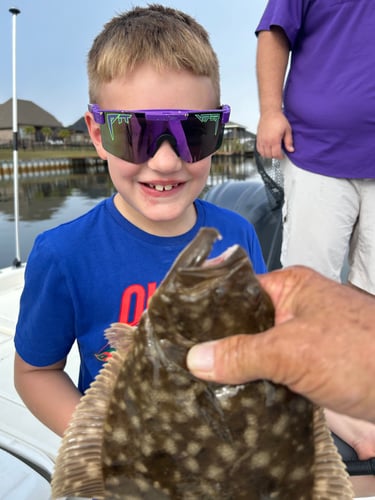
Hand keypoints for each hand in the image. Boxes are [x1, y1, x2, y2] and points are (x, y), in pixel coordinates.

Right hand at [187, 266, 374, 422]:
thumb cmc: (363, 354)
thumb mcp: (293, 349)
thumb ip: (243, 353)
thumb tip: (196, 359)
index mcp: (288, 289)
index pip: (234, 289)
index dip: (204, 303)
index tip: (173, 318)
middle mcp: (291, 312)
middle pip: (241, 324)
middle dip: (213, 341)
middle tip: (175, 356)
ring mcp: (298, 344)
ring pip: (253, 353)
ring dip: (230, 367)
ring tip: (189, 378)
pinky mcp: (304, 374)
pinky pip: (267, 376)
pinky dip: (248, 386)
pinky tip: (223, 397)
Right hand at [256, 110, 293, 158]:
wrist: (270, 113)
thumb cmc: (278, 119)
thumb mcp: (287, 130)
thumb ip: (289, 141)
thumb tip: (291, 149)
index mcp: (274, 140)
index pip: (276, 154)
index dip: (280, 157)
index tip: (282, 156)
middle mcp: (266, 141)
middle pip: (269, 155)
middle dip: (275, 156)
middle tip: (278, 154)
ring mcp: (261, 140)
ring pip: (263, 153)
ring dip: (268, 155)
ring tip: (272, 152)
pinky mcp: (258, 138)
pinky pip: (258, 149)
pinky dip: (262, 152)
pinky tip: (266, 150)